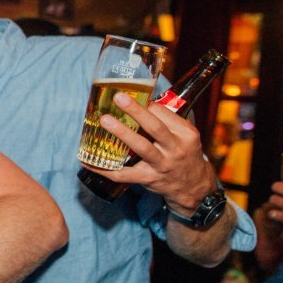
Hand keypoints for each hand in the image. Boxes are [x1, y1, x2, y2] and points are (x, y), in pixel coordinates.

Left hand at [82, 93, 215, 211]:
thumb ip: (167, 120)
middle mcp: (175, 148)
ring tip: (105, 121)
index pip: (164, 113)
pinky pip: (124, 174)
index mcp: (185, 134)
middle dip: (136, 111)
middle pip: (155, 127)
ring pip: (142, 148)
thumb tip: (141, 101)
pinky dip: (105, 169)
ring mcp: (162, 165)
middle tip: (118, 98)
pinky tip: (88, 161)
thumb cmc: (184, 154)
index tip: (129, 95)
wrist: (193, 187)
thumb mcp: (185, 136)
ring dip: (122, 133)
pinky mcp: (148, 179)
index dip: (145, 104)